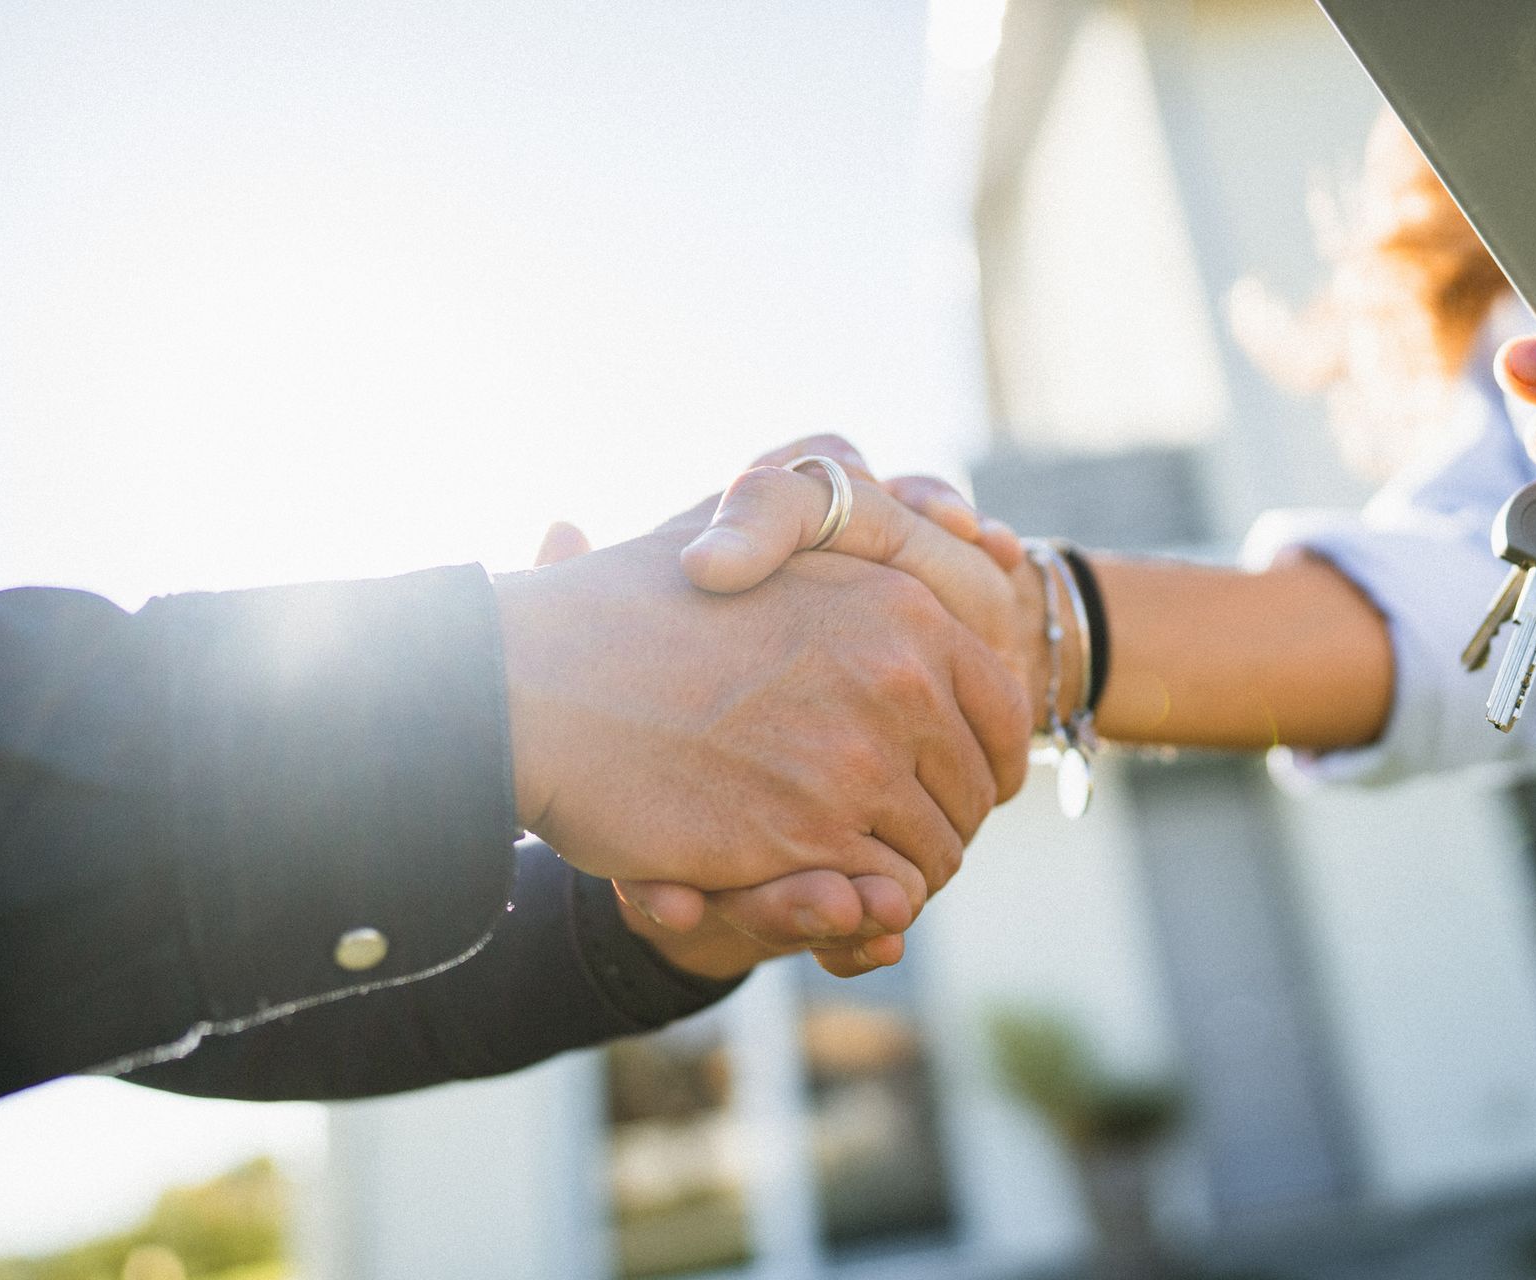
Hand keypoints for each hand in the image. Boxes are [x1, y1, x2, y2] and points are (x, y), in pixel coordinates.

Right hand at [617, 436, 1055, 953]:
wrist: (535, 680)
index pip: (1001, 709)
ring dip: (900, 875)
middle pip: (973, 792)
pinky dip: (858, 909)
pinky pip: (880, 893)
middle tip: (891, 837)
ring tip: (851, 872)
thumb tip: (953, 520)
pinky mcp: (809, 833)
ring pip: (935, 855)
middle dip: (942, 823)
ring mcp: (857, 758)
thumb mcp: (754, 534)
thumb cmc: (632, 606)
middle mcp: (899, 676)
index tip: (951, 784)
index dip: (985, 760)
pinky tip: (816, 894)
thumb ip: (851, 535)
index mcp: (902, 605)